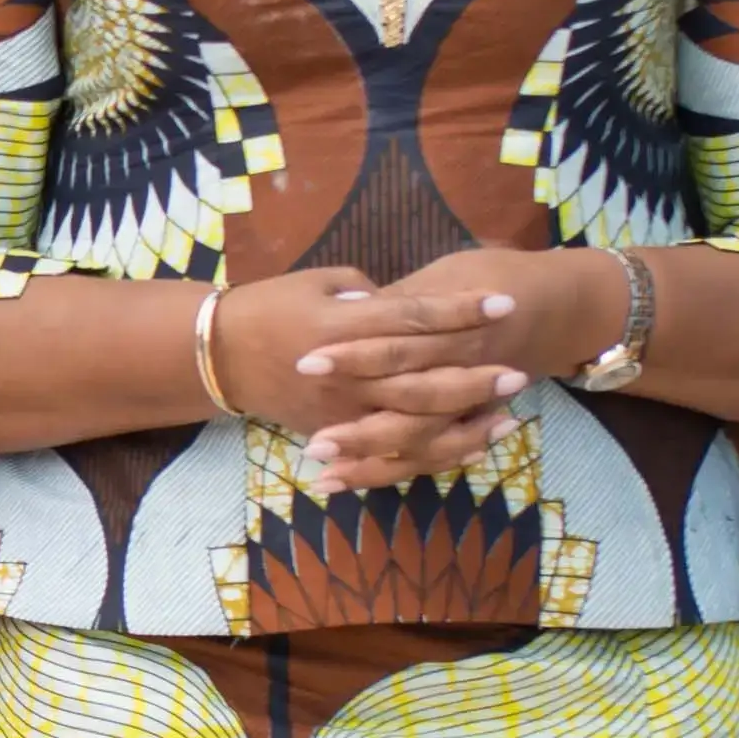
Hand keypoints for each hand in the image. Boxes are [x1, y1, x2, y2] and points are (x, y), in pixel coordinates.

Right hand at [226, 259, 548, 489]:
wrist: (219, 354)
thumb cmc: (272, 305)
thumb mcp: (320, 282)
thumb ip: (372, 296)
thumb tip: (412, 310)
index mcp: (343, 328)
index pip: (413, 320)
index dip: (460, 312)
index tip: (502, 303)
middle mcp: (346, 375)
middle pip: (421, 381)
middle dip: (474, 378)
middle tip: (519, 373)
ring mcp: (340, 412)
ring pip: (411, 428)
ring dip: (463, 426)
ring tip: (507, 419)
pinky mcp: (335, 435)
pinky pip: (389, 454)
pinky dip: (430, 455)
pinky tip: (468, 449)